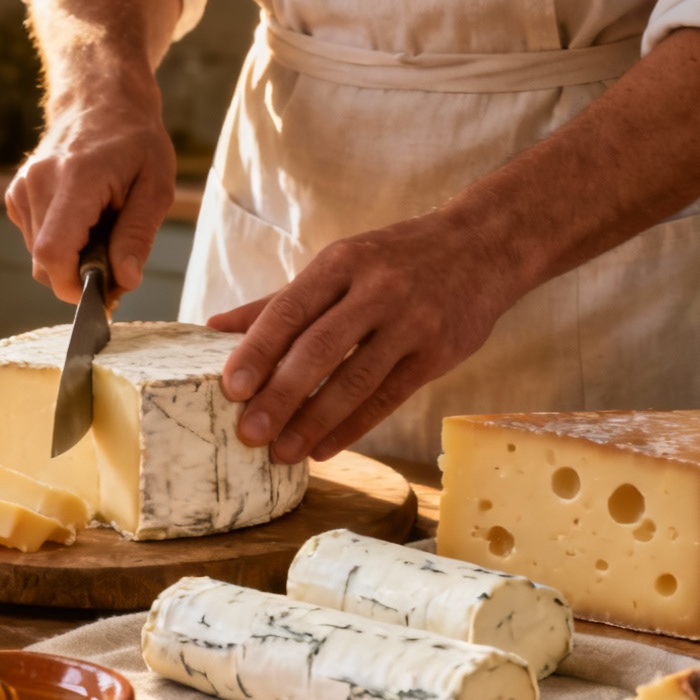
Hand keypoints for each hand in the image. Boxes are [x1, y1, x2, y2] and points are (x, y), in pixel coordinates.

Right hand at [6, 80, 174, 304]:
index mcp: (75, 179)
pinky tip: (82, 220)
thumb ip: (137, 235)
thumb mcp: (156, 185)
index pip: (53, 252)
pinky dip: (59, 243)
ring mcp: (22, 189)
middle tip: (118, 263)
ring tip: (102, 230)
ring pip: (38, 257)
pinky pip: (34, 241)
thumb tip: (124, 280)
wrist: (99, 99)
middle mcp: (38, 184)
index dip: (73, 285)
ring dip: (72, 259)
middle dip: (80, 277)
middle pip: (45, 263)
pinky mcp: (16, 196)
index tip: (103, 292)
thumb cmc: (134, 140)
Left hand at [208, 212, 529, 464]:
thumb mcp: (339, 264)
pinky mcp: (438, 353)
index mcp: (342, 262)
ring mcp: (412, 322)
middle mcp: (377, 290)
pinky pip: (388, 397)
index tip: (229, 388)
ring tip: (282, 452)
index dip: (258, 351)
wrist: (484, 246)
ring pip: (355, 380)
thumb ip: (279, 301)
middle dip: (280, 395)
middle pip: (320, 349)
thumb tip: (215, 328)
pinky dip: (352, 427)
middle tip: (248, 433)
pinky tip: (323, 448)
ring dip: (314, 421)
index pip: (290, 310)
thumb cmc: (395, 259)